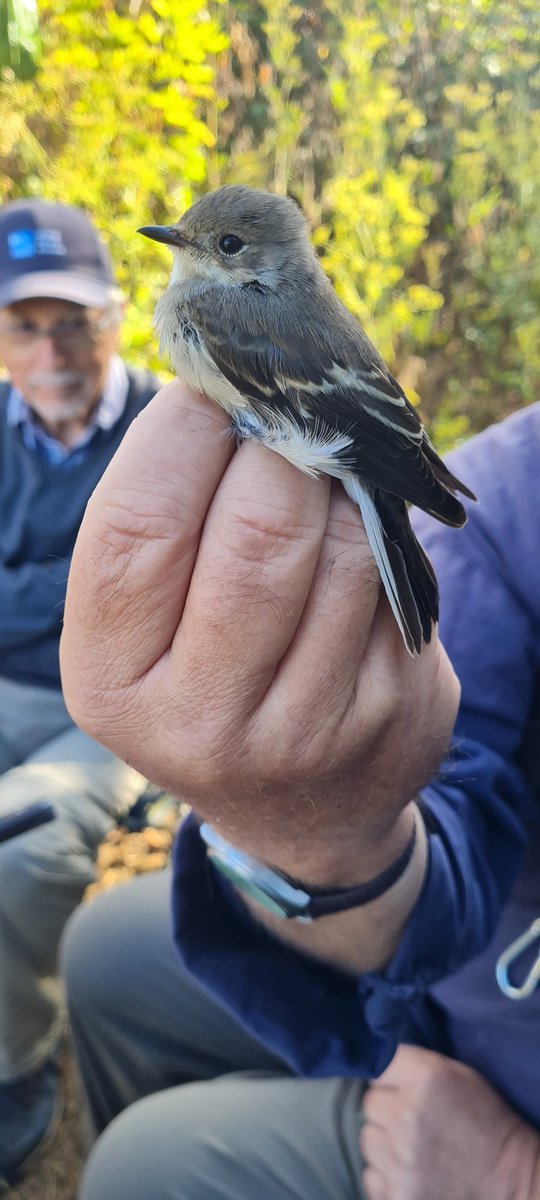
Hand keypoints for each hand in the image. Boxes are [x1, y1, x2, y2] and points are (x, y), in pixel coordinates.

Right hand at [61, 381, 457, 886]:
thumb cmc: (201, 675)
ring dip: (338, 487)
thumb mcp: (141, 625)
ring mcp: (305, 729)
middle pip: (258, 534)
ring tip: (317, 484)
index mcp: (109, 682)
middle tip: (280, 426)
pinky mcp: (388, 716)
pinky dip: (379, 536)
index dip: (180, 435)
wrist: (297, 808)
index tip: (209, 391)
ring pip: (345, 548)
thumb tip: (226, 388)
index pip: (138, 526)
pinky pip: (396, 580)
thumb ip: (160, 521)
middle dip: (279, 450)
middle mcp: (201, 721)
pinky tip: (353, 546)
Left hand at [361, 1045, 539, 1199]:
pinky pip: (372, 1175)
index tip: (402, 1090)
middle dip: (387, 1111)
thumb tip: (373, 1060)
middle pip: (369, 1105)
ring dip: (385, 1143)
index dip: (390, 1081)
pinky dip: (387, 1174)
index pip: (376, 1069)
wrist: (510, 1178)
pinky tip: (412, 1172)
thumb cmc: (485, 1121)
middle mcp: (406, 1116)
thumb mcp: (457, 1075)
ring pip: (368, 1140)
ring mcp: (400, 1160)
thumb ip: (414, 1064)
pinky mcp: (398, 1194)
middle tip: (413, 1121)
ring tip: (415, 1148)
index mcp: (424, 1079)